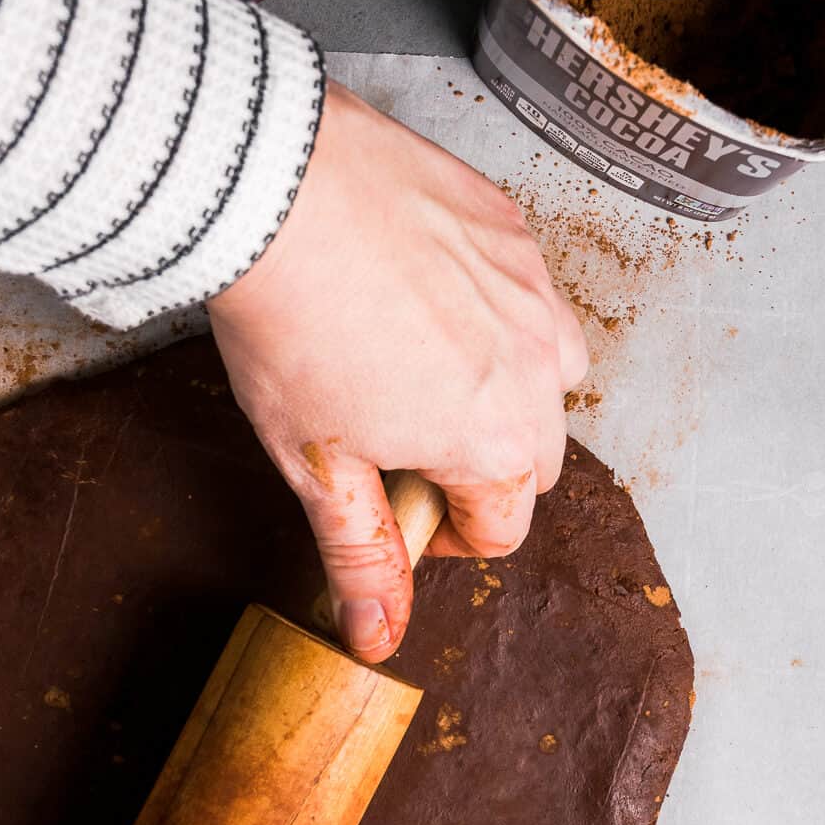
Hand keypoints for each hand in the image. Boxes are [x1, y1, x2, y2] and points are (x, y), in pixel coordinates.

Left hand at [208, 81, 586, 663]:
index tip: (397, 509)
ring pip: (549, 374)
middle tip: (407, 442)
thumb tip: (378, 637)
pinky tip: (430, 298)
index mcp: (494, 441)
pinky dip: (496, 315)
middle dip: (483, 468)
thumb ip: (361, 555)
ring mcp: (533, 292)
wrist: (275, 187)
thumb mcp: (317, 464)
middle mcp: (536, 370)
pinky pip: (530, 296)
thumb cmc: (290, 328)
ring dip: (506, 392)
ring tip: (429, 371)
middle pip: (536, 458)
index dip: (444, 536)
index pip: (503, 528)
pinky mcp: (513, 231)